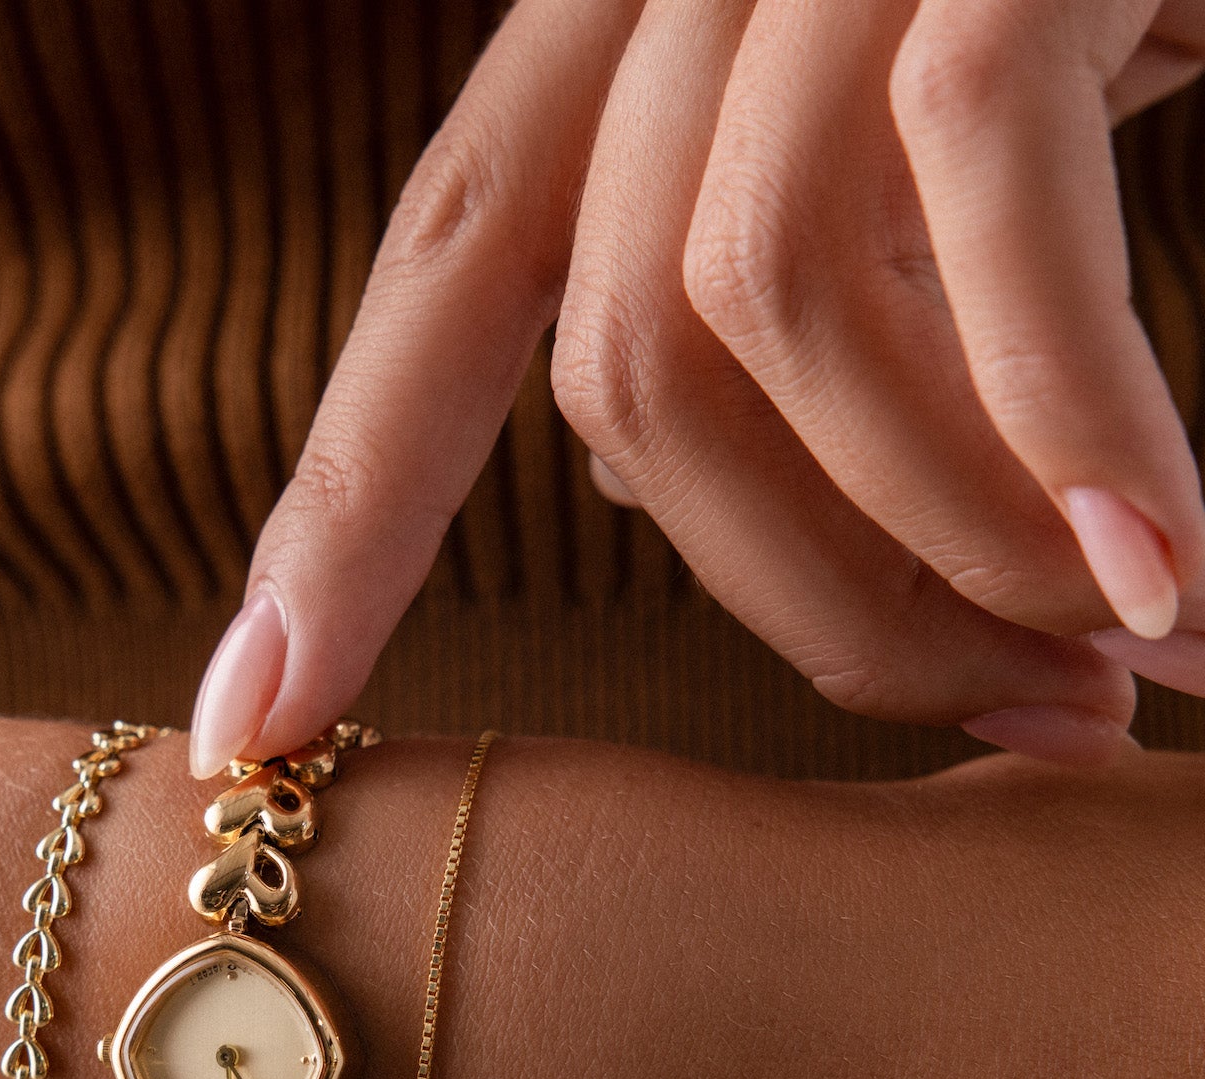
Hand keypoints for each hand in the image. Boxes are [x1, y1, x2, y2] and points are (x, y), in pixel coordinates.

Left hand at [188, 0, 1204, 775]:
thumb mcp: (918, 169)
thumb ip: (799, 328)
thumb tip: (752, 532)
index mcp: (626, 47)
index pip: (447, 302)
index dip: (337, 527)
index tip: (250, 726)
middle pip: (629, 379)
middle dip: (821, 613)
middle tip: (1017, 719)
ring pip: (766, 325)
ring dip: (957, 554)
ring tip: (1115, 663)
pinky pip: (985, 231)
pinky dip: (1073, 441)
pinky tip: (1163, 572)